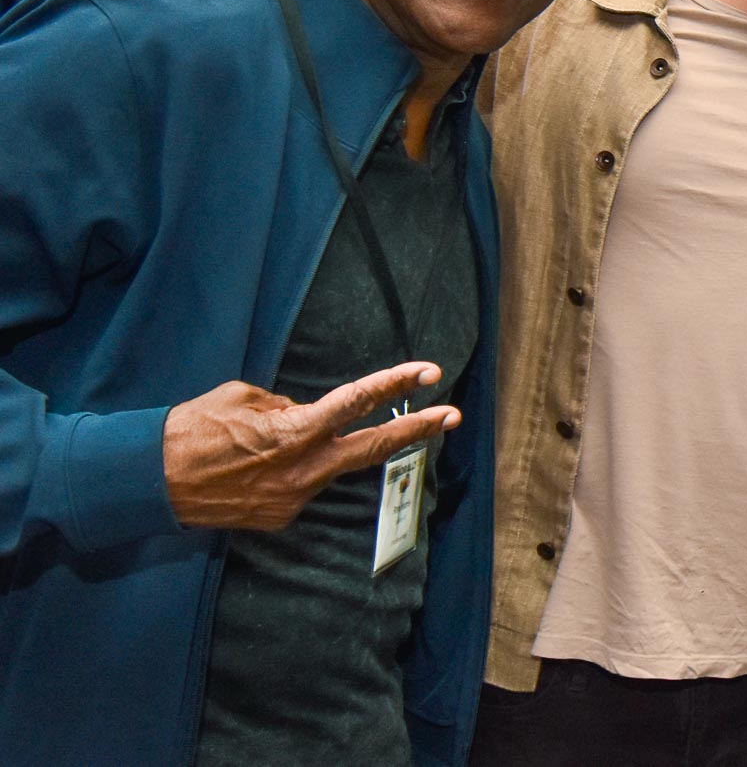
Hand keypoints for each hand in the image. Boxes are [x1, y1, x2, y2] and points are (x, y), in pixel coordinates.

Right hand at [162, 361, 459, 529]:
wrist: (149, 482)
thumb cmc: (192, 429)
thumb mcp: (241, 397)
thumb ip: (284, 406)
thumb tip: (305, 415)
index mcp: (296, 431)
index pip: (358, 402)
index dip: (396, 384)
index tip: (428, 372)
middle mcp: (304, 468)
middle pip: (374, 447)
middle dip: (417, 430)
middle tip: (453, 415)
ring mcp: (295, 498)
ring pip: (331, 466)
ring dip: (326, 449)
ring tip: (269, 442)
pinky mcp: (281, 518)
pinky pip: (300, 484)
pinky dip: (291, 470)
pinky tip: (254, 467)